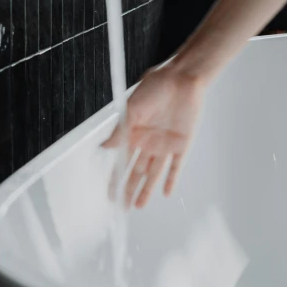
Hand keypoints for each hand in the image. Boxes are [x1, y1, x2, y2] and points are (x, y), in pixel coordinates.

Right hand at [101, 63, 205, 208]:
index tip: (109, 194)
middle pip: (136, 171)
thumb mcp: (133, 108)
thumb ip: (121, 130)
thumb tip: (104, 147)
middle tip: (121, 207)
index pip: (122, 161)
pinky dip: (171, 179)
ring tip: (138, 206)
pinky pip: (176, 166)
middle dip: (128, 189)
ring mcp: (164, 145)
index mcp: (133, 132)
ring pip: (153, 173)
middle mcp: (147, 142)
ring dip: (146, 189)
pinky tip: (165, 193)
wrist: (182, 79)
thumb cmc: (155, 86)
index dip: (115, 178)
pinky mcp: (181, 144)